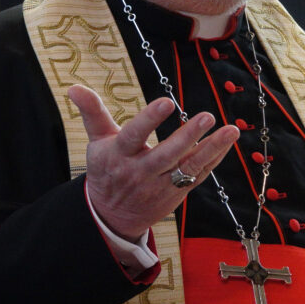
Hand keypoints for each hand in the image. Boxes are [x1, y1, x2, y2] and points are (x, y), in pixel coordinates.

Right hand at [68, 85, 239, 240]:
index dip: (149, 119)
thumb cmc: (107, 169)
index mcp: (119, 155)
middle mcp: (140, 172)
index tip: (166, 102)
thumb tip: (74, 88)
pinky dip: (214, 159)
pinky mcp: (176, 192)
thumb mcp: (96, 141)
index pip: (133, 135)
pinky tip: (227, 141)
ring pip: (188, 167)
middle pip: (166, 154)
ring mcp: (160, 184)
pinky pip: (198, 175)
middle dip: (187, 136)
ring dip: (211, 148)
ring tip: (230, 130)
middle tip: (207, 116)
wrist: (111, 216)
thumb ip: (92, 113)